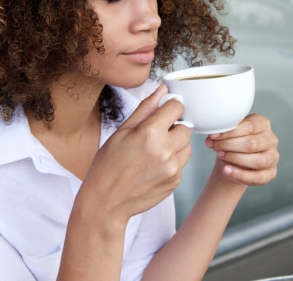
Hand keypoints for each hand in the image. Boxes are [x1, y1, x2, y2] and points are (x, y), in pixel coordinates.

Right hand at [78, 85, 191, 220]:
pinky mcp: (175, 181)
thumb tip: (162, 90)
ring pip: (187, 146)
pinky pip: (182, 163)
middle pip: (185, 128)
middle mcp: (165, 150)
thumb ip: (145, 108)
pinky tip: (154, 167)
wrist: (106, 202)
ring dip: (175, 145)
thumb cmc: (108, 165)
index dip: (170, 108)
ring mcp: (172, 168)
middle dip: (173, 128)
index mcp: (150, 133)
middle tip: (154, 137)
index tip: (164, 113)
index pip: (177, 107)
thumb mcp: (122, 131)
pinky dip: (172, 162)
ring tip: (154, 153)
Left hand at [205, 113, 278, 185]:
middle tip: (215, 146)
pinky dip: (240, 175)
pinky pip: (257, 177)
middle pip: (252, 143)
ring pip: (257, 160)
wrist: (234, 161)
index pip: (250, 126)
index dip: (231, 131)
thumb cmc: (233, 142)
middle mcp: (271, 140)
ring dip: (236, 158)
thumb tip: (212, 136)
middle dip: (230, 145)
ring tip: (221, 156)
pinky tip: (227, 170)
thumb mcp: (230, 132)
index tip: (214, 135)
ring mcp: (273, 157)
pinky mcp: (270, 173)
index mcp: (263, 124)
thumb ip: (224, 130)